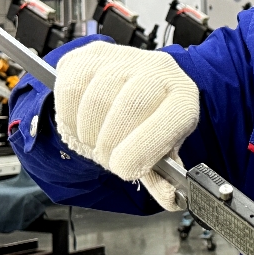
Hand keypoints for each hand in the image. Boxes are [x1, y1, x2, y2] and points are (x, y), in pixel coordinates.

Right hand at [54, 41, 199, 209]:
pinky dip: (69, 115)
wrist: (141, 87)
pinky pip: (70, 88)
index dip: (142, 151)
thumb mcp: (163, 152)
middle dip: (111, 145)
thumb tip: (169, 199)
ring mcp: (125, 59)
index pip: (170, 120)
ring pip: (96, 99)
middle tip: (108, 157)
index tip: (126, 168)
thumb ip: (162, 178)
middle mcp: (159, 70)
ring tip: (96, 139)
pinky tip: (82, 122)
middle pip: (130, 107)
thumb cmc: (152, 122)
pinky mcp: (91, 55)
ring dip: (89, 132)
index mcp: (184, 97)